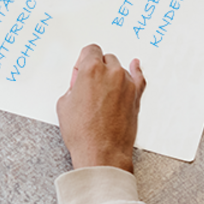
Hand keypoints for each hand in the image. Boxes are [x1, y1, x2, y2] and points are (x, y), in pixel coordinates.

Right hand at [56, 44, 144, 172]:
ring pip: (119, 68)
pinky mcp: (136, 96)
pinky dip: (136, 71)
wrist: (101, 152)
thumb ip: (74, 86)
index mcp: (92, 70)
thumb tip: (79, 83)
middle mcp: (112, 73)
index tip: (81, 70)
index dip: (83, 60)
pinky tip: (136, 65)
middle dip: (97, 67)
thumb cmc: (82, 132)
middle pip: (105, 58)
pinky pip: (139, 77)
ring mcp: (127, 84)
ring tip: (103, 94)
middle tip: (89, 85)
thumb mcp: (64, 104)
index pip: (90, 50)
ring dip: (111, 75)